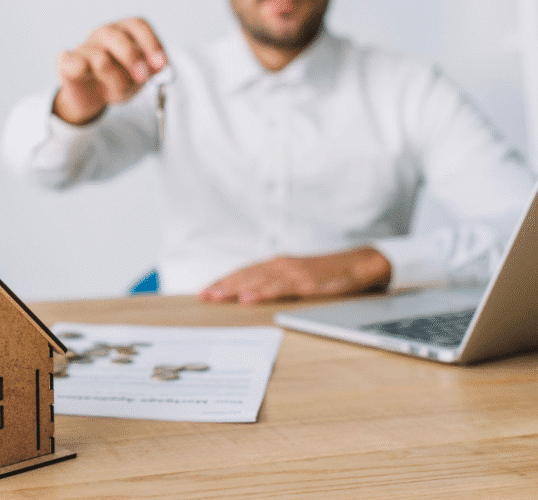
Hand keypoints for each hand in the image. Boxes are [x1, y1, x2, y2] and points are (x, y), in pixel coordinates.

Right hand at [53, 18, 167, 124]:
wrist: (92, 99)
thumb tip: (158, 65)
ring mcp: (84, 46)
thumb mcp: (140, 78)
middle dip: (134, 60)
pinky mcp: (67, 61)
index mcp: (123, 31)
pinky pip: (78, 65)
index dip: (151, 43)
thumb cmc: (118, 81)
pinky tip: (89, 77)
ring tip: (118, 90)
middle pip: (119, 38)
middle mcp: (103, 34)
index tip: (161, 64)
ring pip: (102, 59)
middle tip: (142, 78)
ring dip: (116, 81)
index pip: (137, 25)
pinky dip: (85, 72)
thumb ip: (151, 69)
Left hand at [199, 247, 391, 304]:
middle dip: (223, 285)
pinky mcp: (307, 283)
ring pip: (258, 280)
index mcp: (278, 265)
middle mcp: (282, 265)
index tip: (205, 292)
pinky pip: (280, 288)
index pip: (245, 272)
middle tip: (203, 296)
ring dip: (235, 288)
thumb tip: (253, 295)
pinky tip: (248, 299)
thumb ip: (278, 283)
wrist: (360, 264)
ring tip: (216, 297)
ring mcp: (294, 273)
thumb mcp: (298, 277)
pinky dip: (261, 293)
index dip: (224, 281)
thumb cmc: (328, 273)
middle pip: (246, 275)